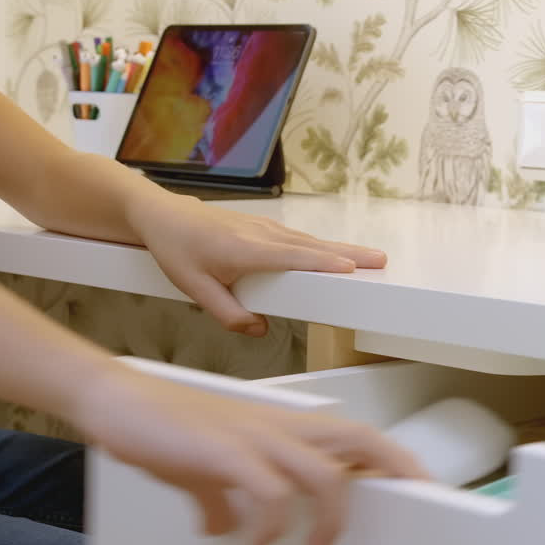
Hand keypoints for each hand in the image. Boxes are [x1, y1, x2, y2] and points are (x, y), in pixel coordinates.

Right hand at [74, 365, 428, 544]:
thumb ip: (225, 494)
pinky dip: (271, 521)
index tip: (423, 485)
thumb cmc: (163, 426)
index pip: (356, 435)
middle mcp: (278, 427)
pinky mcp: (221, 451)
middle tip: (420, 503)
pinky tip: (258, 539)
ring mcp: (253, 436)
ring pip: (323, 472)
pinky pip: (266, 488)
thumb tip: (228, 525)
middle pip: (360, 439)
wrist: (114, 399)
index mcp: (282, 427)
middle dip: (397, 469)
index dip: (395, 458)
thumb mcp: (204, 468)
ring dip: (332, 517)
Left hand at [129, 191, 386, 335]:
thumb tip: (259, 329)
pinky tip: (338, 255)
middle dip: (350, 253)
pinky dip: (324, 247)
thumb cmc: (177, 248)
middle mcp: (262, 235)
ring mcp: (266, 228)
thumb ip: (228, 313)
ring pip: (311, 242)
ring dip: (342, 249)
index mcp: (246, 250)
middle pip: (314, 246)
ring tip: (372, 259)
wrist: (163, 215)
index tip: (351, 268)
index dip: (323, 263)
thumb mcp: (194, 289)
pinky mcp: (266, 228)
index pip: (294, 257)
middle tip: (381, 260)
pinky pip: (301, 240)